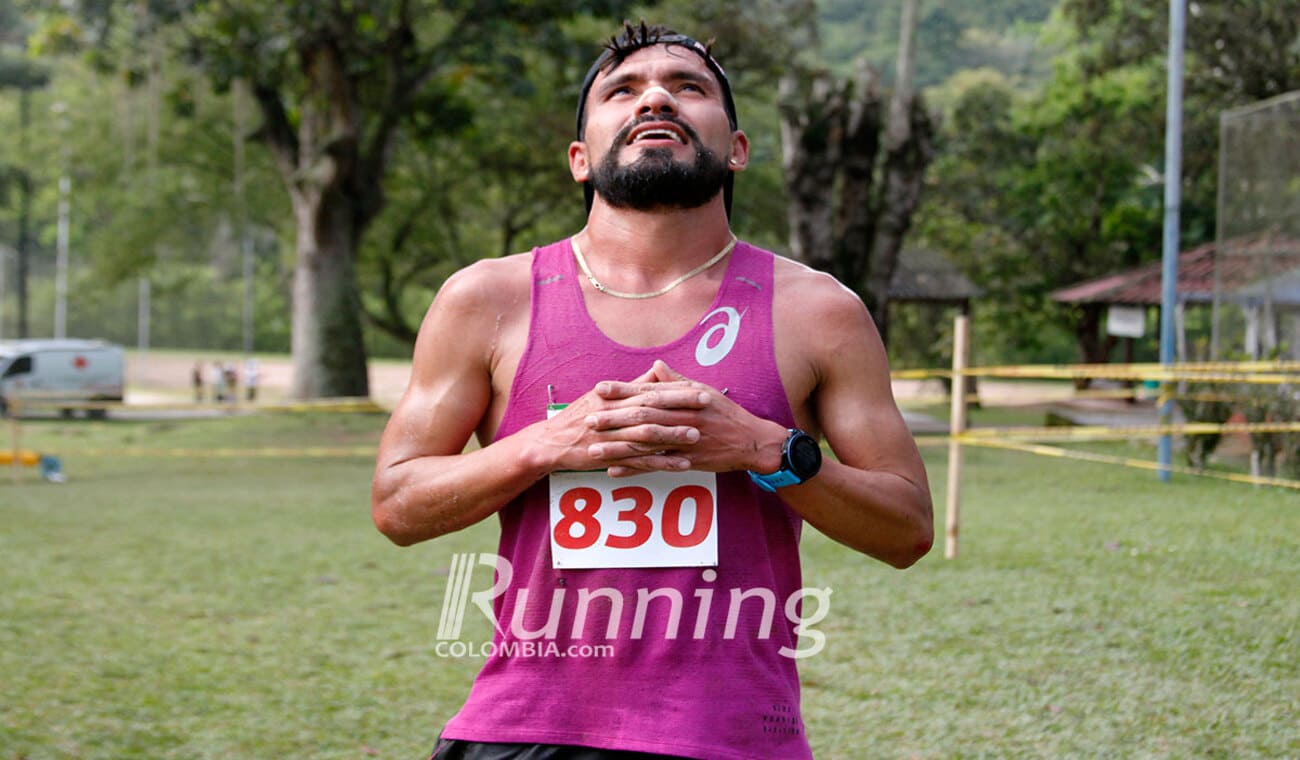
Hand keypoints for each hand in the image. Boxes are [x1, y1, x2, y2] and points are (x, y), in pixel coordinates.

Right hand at [532, 364, 706, 474]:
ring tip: (697, 435)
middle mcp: (613, 414)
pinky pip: (640, 460)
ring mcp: (611, 436)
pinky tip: (682, 464)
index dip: (676, 390)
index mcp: (614, 397)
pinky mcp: (610, 457)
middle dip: (680, 407)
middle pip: (651, 409)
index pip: (650, 391)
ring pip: (646, 435)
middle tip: (706, 406)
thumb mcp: (602, 396)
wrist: (551, 442)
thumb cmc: (578, 417)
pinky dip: (661, 463)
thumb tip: (656, 371)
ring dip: (673, 435)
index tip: (700, 389)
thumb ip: (632, 385)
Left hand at [584, 360, 787, 476]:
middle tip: (588, 420)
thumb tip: (655, 367)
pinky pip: (656, 466)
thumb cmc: (726, 414)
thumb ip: (676, 381)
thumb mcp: (703, 390)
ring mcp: (683, 441)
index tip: (599, 388)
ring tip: (593, 449)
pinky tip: (614, 471)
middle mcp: (682, 418)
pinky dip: (635, 469)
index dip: (622, 390)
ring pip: (645, 444)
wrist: (751, 441)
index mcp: (683, 398)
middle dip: (613, 419)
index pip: (647, 392)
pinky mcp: (686, 462)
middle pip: (642, 417)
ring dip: (618, 447)